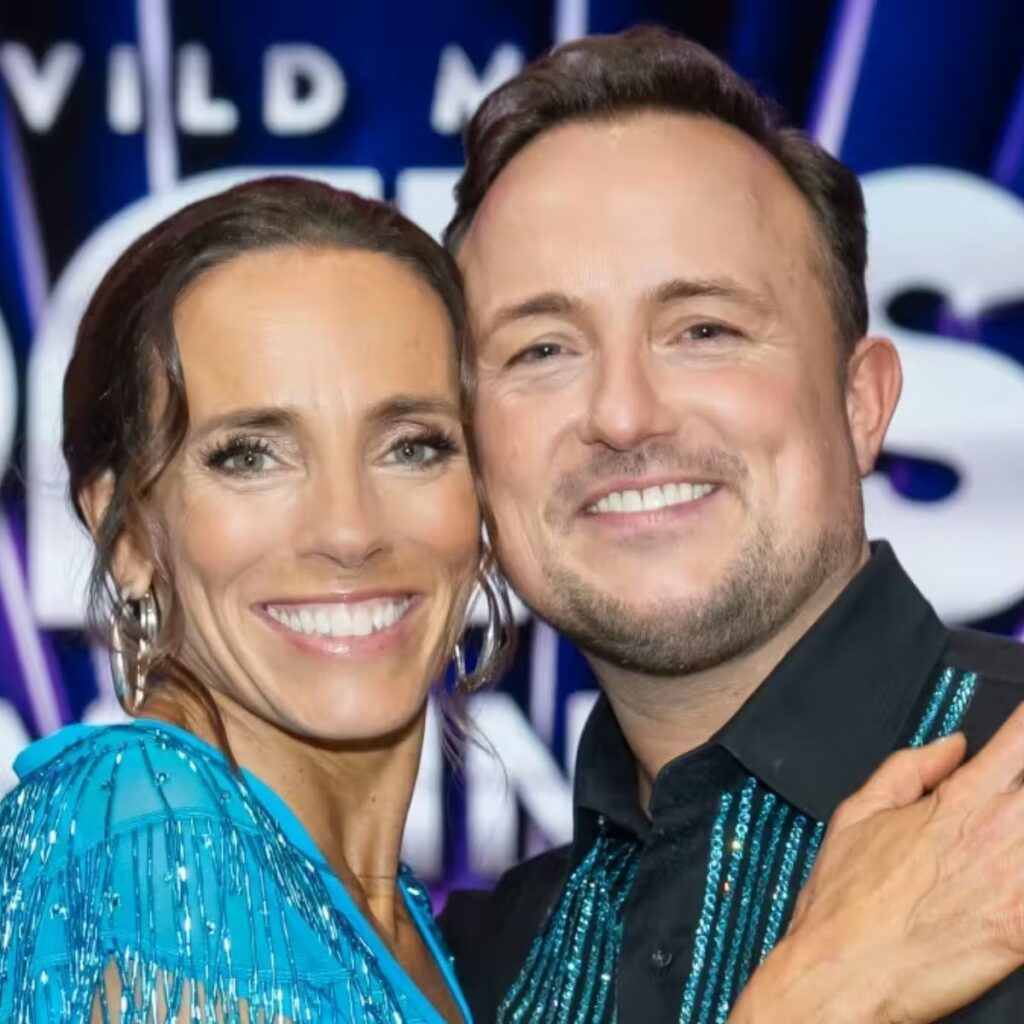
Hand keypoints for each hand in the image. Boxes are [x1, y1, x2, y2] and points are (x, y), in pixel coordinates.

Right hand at [731, 704, 1023, 1022]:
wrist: (845, 971)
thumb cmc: (845, 898)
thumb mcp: (858, 811)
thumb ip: (910, 768)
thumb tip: (954, 744)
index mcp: (958, 799)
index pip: (1019, 740)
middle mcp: (997, 831)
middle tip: (1015, 800)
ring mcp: (1017, 880)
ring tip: (1011, 838)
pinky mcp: (1023, 929)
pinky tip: (1014, 875)